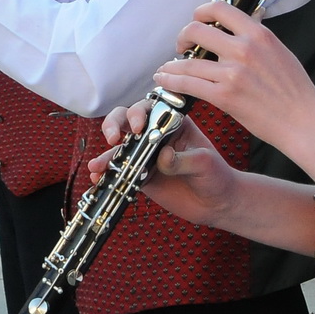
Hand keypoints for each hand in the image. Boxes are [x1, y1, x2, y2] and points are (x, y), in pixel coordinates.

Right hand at [87, 103, 241, 225]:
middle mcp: (156, 134)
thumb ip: (183, 159)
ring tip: (98, 165)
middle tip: (113, 138)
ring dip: (106, 154)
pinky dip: (107, 173)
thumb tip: (162, 157)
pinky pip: (119, 171)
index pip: (151, 108)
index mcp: (174, 122)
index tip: (138, 127)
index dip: (139, 112)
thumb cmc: (216, 175)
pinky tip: (98, 177)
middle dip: (114, 124)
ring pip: (119, 147)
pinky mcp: (140, 175)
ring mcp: (146, 154)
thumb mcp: (204, 163)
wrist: (216, 204)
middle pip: (127, 120)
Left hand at [152, 0, 314, 152]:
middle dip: (183, 37)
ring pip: (188, 62)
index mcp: (258, 34)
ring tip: (166, 69)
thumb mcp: (280, 51)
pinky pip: (189, 85)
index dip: (201, 12)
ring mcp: (233, 73)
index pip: (220, 8)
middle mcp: (244, 49)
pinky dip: (171, 82)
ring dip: (172, 65)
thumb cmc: (295, 91)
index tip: (196, 20)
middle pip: (197, 30)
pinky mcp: (225, 96)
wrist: (303, 121)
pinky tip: (164, 81)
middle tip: (182, 47)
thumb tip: (240, 27)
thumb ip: (257, 38)